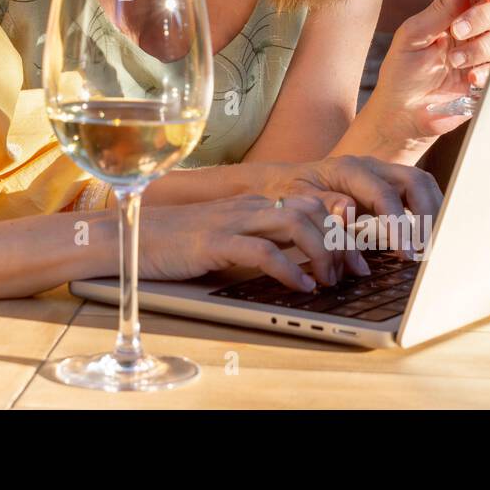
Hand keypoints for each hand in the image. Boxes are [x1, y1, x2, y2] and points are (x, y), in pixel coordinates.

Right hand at [136, 194, 369, 290]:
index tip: (359, 259)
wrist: (130, 234)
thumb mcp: (230, 236)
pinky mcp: (214, 241)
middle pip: (314, 211)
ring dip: (321, 254)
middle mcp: (250, 206)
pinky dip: (288, 269)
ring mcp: (232, 221)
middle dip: (341, 243)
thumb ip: (263, 239)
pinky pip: (262, 250)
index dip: (343, 229)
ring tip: (329, 281)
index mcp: (256, 203)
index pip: (313, 204)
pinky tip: (299, 286)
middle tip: (353, 274)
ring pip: (296, 224)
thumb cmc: (179, 241)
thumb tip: (302, 262)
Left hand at [242, 156, 439, 257]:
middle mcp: (371, 167)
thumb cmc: (290, 192)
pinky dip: (427, 213)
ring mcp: (382, 174)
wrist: (284, 182)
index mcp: (349, 169)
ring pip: (422, 184)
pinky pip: (416, 194)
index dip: (398, 224)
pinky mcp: (387, 186)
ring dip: (433, 213)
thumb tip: (348, 209)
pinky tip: (426, 237)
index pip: (384, 195)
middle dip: (428, 214)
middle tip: (427, 249)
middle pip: (415, 181)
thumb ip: (321, 204)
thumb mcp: (296, 199)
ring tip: (432, 245)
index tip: (407, 252)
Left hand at [369, 0, 489, 140]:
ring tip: (454, 63)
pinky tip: (470, 80)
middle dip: (482, 17)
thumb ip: (440, 8)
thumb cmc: (403, 73)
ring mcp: (487, 53)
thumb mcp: (413, 36)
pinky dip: (489, 70)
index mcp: (456, 12)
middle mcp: (476, 29)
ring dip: (481, 47)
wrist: (404, 115)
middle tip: (456, 32)